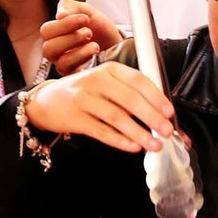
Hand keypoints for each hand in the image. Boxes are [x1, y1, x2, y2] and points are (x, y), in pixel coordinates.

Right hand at [23, 63, 174, 152]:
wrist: (47, 100)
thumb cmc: (85, 93)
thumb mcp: (106, 84)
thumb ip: (131, 95)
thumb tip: (162, 115)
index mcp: (110, 70)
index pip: (138, 80)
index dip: (156, 97)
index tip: (170, 112)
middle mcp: (97, 81)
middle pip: (129, 99)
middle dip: (151, 117)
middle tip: (166, 131)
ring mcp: (84, 99)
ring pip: (116, 117)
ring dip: (138, 132)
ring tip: (154, 144)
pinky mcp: (75, 118)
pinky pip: (101, 131)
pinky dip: (119, 140)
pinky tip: (133, 147)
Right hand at [41, 0, 122, 75]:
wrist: (116, 43)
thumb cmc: (98, 28)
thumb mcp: (86, 11)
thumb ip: (70, 7)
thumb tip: (60, 15)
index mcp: (55, 34)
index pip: (46, 31)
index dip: (65, 24)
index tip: (85, 19)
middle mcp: (56, 52)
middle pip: (48, 48)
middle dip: (72, 37)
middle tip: (89, 32)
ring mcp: (65, 66)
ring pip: (61, 62)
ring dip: (81, 50)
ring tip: (95, 44)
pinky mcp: (76, 76)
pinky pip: (75, 73)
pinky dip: (86, 61)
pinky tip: (95, 55)